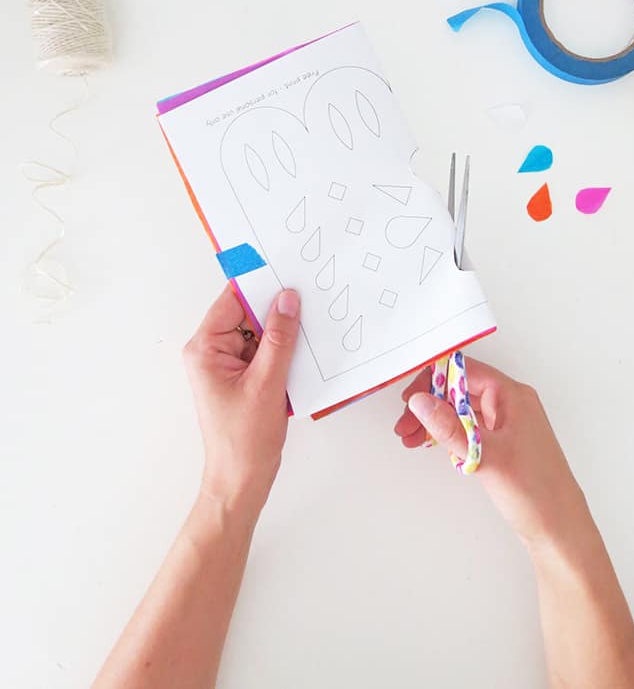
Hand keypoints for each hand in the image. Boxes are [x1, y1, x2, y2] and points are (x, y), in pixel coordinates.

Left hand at [183, 284, 300, 509]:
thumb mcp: (267, 383)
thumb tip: (288, 299)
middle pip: (248, 313)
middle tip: (309, 300)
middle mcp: (212, 352)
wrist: (241, 481)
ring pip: (261, 332)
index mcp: (205, 349)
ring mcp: (228, 365)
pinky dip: (284, 352)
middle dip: (277, 310)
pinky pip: (265, 351)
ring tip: (310, 331)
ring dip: (284, 334)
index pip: (232, 300)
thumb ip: (280, 339)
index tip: (287, 270)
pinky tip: (303, 355)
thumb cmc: (244, 441)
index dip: (259, 284)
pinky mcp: (244, 377)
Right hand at [394, 359, 589, 550]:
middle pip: (460, 389)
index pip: (465, 370)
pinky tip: (434, 445)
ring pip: (462, 410)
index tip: (411, 398)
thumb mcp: (485, 456)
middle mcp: (510, 404)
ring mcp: (507, 423)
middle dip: (429, 404)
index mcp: (512, 396)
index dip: (433, 379)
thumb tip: (421, 402)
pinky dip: (449, 434)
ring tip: (412, 438)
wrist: (560, 531)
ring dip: (436, 421)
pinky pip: (469, 427)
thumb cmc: (536, 493)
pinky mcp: (503, 442)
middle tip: (406, 425)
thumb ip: (449, 427)